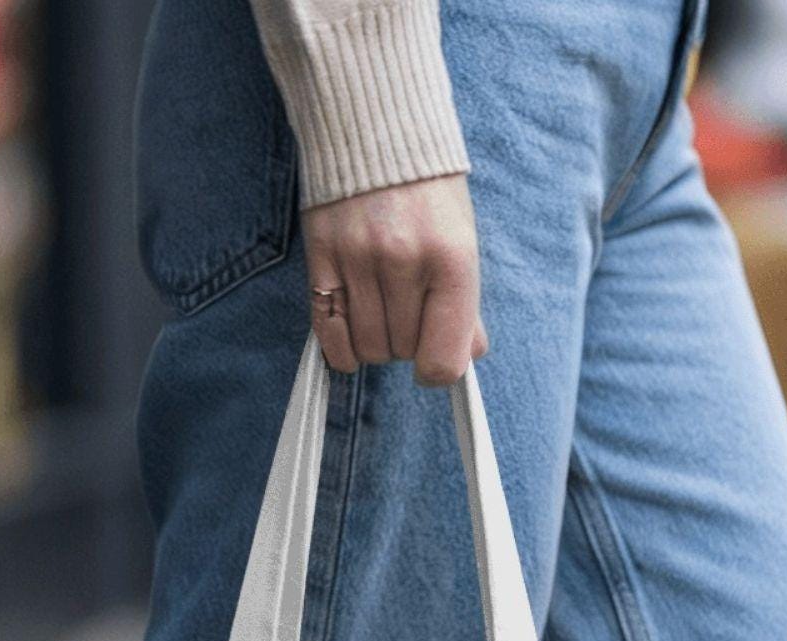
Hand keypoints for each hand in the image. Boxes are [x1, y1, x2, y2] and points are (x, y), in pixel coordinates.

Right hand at [303, 174, 488, 386]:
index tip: (433, 360)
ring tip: (383, 309)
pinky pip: (329, 331)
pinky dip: (341, 346)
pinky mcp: (321, 255)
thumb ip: (464, 304)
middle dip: (407, 343)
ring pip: (367, 346)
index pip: (442, 359)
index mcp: (451, 259)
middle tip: (409, 310)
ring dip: (376, 340)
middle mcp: (405, 260)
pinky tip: (352, 333)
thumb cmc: (428, 190)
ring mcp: (358, 258)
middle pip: (402, 353)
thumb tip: (466, 357)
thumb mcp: (461, 240)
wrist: (377, 125)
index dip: (438, 369)